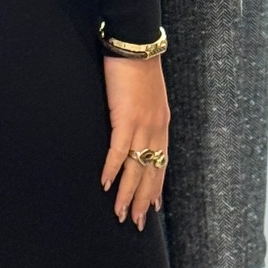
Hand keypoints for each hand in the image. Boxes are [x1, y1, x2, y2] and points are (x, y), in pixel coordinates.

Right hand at [100, 53, 168, 229]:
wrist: (136, 45)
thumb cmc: (138, 68)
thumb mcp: (146, 97)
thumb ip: (142, 115)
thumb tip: (132, 127)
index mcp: (161, 125)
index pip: (161, 164)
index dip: (156, 187)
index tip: (152, 207)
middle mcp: (156, 130)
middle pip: (151, 173)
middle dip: (143, 200)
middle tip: (136, 223)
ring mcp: (142, 125)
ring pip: (136, 168)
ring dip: (128, 194)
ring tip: (121, 214)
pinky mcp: (126, 118)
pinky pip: (118, 151)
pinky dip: (112, 169)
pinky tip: (106, 185)